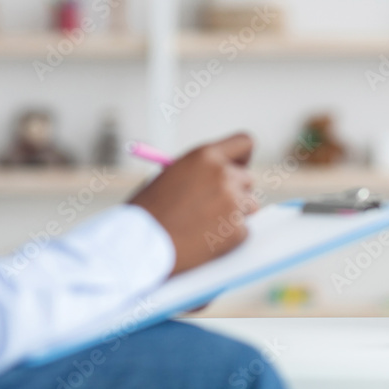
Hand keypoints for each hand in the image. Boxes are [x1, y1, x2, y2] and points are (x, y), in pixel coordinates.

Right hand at [128, 133, 256, 275]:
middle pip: (248, 179)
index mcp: (205, 156)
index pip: (244, 143)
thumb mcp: (170, 176)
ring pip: (249, 207)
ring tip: (204, 225)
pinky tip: (204, 240)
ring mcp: (233, 203)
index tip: (238, 166)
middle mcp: (224, 175)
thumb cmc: (147, 212)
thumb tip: (222, 176)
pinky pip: (243, 231)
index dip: (242, 156)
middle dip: (236, 191)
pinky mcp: (237, 230)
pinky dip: (229, 238)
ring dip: (234, 215)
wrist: (139, 245)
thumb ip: (199, 172)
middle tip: (217, 204)